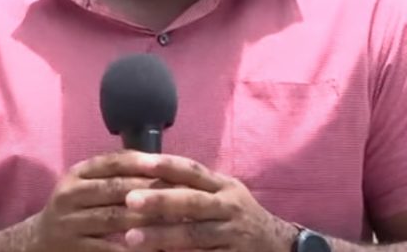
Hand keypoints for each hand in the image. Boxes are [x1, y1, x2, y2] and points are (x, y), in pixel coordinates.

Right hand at [30, 152, 164, 251]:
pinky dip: (133, 248)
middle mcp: (70, 194)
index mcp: (78, 173)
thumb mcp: (87, 185)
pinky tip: (154, 248)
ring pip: (114, 218)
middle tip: (183, 195)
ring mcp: (69, 223)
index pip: (112, 161)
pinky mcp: (73, 249)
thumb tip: (165, 164)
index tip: (170, 166)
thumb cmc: (77, 209)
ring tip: (175, 221)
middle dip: (151, 191)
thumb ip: (117, 174)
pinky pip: (108, 249)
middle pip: (116, 188)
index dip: (141, 162)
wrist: (37, 243)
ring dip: (147, 220)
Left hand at [121, 154, 296, 251]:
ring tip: (131, 238)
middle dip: (161, 200)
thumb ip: (192, 185)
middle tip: (129, 200)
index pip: (193, 170)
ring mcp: (232, 233)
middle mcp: (229, 206)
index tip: (140, 162)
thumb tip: (144, 173)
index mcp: (222, 185)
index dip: (168, 165)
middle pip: (193, 201)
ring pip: (195, 234)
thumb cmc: (237, 215)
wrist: (277, 244)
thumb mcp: (222, 193)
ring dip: (162, 235)